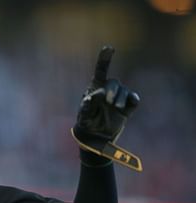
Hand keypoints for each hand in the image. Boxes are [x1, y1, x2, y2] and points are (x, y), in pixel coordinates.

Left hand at [72, 46, 142, 171]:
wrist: (95, 138)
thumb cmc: (86, 124)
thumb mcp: (84, 116)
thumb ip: (88, 105)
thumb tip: (98, 93)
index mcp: (95, 89)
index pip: (101, 71)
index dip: (105, 59)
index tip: (109, 48)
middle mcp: (107, 91)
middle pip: (114, 83)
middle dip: (112, 90)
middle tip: (108, 101)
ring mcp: (118, 99)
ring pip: (124, 91)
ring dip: (120, 98)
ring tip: (115, 108)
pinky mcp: (126, 108)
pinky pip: (133, 100)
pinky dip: (133, 100)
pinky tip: (131, 103)